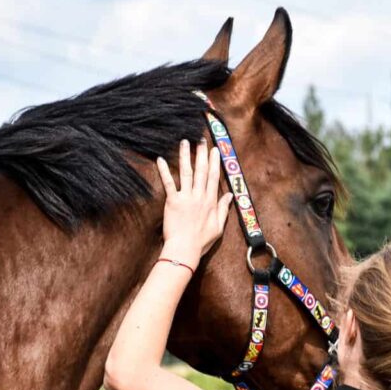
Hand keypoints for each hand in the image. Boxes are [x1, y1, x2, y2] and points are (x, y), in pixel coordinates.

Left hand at [157, 139, 231, 267]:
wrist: (184, 249)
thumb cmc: (201, 241)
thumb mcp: (218, 227)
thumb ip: (223, 209)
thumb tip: (230, 195)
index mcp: (211, 202)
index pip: (214, 177)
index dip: (214, 162)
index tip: (214, 150)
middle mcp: (199, 196)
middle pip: (201, 171)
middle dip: (201, 154)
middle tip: (200, 140)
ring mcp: (186, 197)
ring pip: (186, 172)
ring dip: (185, 156)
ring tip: (184, 142)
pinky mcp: (172, 201)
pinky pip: (168, 183)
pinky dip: (164, 170)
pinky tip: (160, 159)